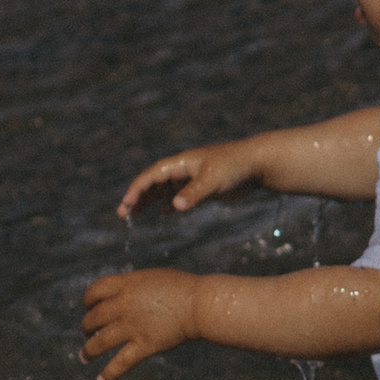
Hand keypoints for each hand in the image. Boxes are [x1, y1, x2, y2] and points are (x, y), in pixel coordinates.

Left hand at [80, 269, 200, 379]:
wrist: (200, 304)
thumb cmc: (183, 288)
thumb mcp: (153, 278)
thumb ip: (134, 287)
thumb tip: (124, 295)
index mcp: (126, 285)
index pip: (94, 291)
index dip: (88, 301)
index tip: (89, 307)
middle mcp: (124, 305)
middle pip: (94, 318)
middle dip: (86, 327)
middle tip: (87, 333)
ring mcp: (132, 326)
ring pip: (100, 341)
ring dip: (89, 351)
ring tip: (84, 357)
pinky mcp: (144, 345)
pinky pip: (121, 362)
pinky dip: (109, 374)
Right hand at [117, 140, 260, 219]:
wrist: (256, 164)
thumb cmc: (234, 167)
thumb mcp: (213, 180)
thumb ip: (194, 194)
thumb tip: (174, 206)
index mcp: (182, 163)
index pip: (152, 175)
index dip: (137, 189)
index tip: (126, 204)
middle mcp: (183, 169)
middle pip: (154, 183)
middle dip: (137, 197)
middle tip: (123, 214)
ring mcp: (192, 178)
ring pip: (164, 190)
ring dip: (149, 202)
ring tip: (134, 216)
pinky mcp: (203, 187)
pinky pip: (179, 196)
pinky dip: (169, 205)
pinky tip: (163, 214)